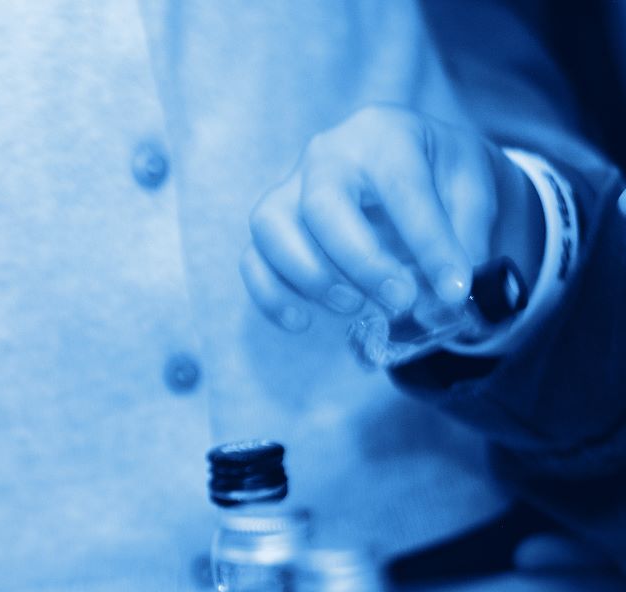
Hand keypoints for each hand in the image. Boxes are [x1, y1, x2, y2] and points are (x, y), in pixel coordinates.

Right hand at [244, 105, 544, 331]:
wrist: (413, 166)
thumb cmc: (440, 174)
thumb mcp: (475, 185)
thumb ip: (467, 233)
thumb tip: (449, 292)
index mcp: (384, 132)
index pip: (402, 187)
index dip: (430, 243)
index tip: (455, 290)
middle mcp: (327, 154)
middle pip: (322, 205)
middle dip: (361, 262)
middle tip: (400, 300)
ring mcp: (289, 188)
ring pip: (272, 228)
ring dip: (311, 277)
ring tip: (354, 306)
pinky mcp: (270, 226)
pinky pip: (252, 260)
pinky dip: (272, 296)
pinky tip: (304, 321)